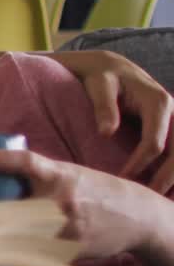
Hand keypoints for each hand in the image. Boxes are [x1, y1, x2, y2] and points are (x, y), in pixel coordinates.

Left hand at [0, 148, 164, 259]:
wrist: (135, 216)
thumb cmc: (95, 190)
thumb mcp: (70, 174)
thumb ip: (38, 176)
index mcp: (61, 176)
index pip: (28, 164)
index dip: (2, 160)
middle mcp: (62, 200)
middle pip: (13, 210)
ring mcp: (66, 227)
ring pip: (20, 237)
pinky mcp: (70, 249)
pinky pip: (35, 254)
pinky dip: (14, 257)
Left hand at [57, 50, 173, 192]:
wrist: (111, 67)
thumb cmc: (101, 77)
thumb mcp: (99, 86)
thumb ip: (103, 107)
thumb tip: (106, 132)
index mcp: (158, 102)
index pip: (154, 143)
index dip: (140, 165)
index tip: (121, 180)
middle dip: (167, 177)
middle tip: (149, 197)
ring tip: (162, 198)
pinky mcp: (173, 126)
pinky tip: (168, 188)